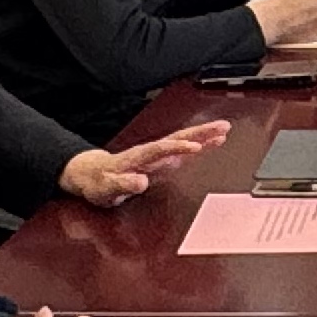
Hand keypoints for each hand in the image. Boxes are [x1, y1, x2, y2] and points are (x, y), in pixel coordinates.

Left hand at [58, 120, 228, 204]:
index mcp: (138, 157)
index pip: (160, 149)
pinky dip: (199, 144)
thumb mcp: (106, 189)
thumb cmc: (99, 183)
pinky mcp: (161, 158)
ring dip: (204, 134)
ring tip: (224, 130)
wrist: (92, 175)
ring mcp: (157, 153)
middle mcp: (150, 151)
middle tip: (222, 127)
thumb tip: (140, 182)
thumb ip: (122, 185)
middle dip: (200, 133)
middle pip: (178, 138)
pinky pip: (183, 148)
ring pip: (183, 139)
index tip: (195, 147)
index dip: (178, 147)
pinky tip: (212, 142)